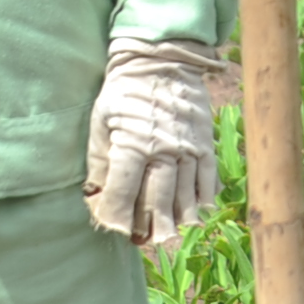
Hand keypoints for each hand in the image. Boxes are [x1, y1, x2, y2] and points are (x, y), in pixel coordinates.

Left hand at [84, 35, 223, 248]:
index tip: (114, 229)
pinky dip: (204, 196)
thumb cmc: (124, 91)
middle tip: (150, 243)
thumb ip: (100, 159)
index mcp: (133, 144)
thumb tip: (96, 193)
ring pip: (185, 192)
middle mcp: (164, 150)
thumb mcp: (101, 120)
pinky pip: (207, 176)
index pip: (125, 190)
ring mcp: (188, 148)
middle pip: (158, 198)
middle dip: (152, 225)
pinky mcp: (204, 142)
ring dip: (179, 217)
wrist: (161, 60)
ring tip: (173, 234)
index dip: (118, 213)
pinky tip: (199, 211)